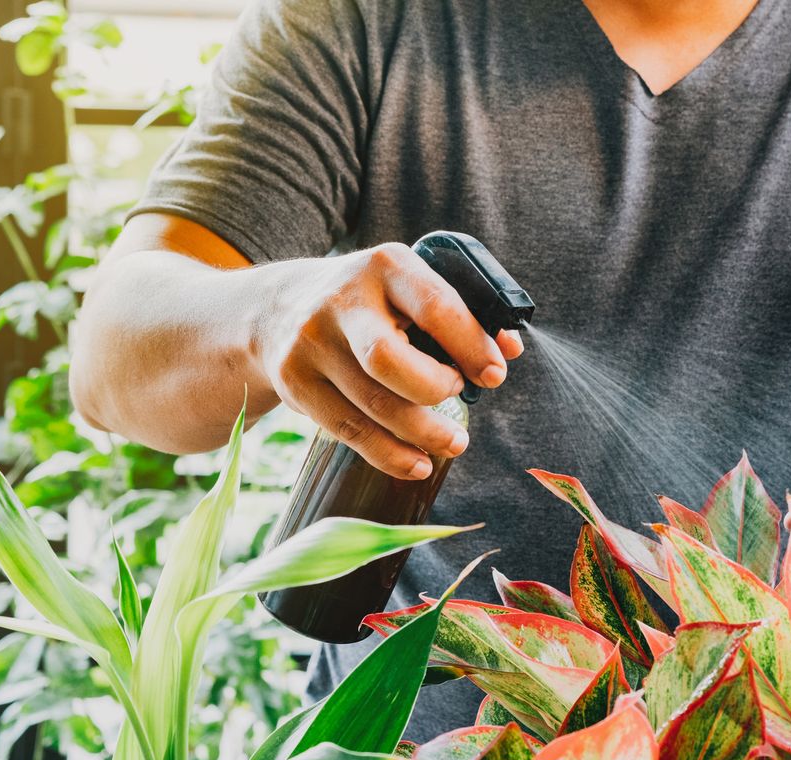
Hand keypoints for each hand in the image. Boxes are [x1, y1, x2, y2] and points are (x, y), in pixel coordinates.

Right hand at [256, 243, 523, 479]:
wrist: (280, 308)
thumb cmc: (371, 302)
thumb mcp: (408, 288)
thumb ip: (461, 313)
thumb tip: (510, 349)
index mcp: (385, 265)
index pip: (436, 306)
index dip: (472, 346)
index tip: (495, 375)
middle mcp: (341, 302)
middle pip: (389, 361)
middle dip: (435, 390)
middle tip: (458, 396)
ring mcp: (311, 344)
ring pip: (372, 404)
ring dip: (421, 433)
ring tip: (453, 443)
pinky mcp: (295, 383)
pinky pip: (348, 430)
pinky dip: (388, 454)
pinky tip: (417, 463)